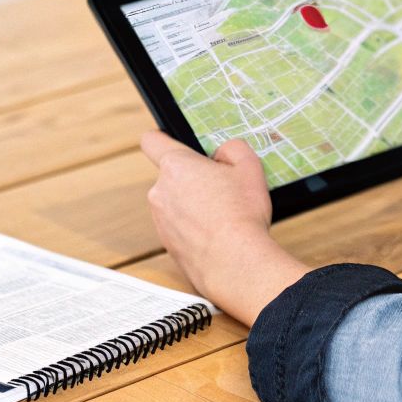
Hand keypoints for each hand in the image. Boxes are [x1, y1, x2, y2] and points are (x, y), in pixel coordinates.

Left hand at [139, 131, 307, 325]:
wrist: (236, 263)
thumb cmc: (241, 216)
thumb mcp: (250, 167)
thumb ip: (233, 149)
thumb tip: (222, 153)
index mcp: (176, 166)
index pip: (152, 141)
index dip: (161, 139)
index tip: (170, 141)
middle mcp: (160, 191)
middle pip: (172, 176)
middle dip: (193, 179)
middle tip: (221, 187)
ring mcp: (161, 220)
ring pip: (176, 203)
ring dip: (193, 205)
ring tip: (223, 215)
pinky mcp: (167, 245)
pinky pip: (179, 227)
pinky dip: (194, 229)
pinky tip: (217, 234)